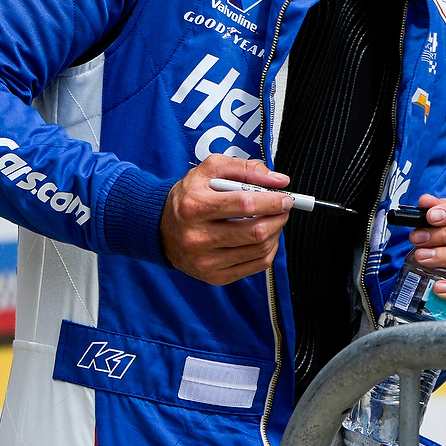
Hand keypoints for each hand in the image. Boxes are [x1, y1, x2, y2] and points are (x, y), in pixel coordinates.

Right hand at [160, 154, 292, 285]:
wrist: (160, 228)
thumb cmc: (189, 196)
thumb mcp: (209, 170)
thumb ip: (245, 168)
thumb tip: (279, 181)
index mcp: (195, 207)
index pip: (245, 205)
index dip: (273, 201)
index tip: (285, 198)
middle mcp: (197, 237)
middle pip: (256, 232)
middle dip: (279, 218)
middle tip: (283, 209)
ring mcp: (205, 261)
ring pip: (259, 250)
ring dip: (276, 234)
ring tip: (272, 222)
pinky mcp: (213, 277)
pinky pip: (256, 266)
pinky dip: (268, 251)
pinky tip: (264, 239)